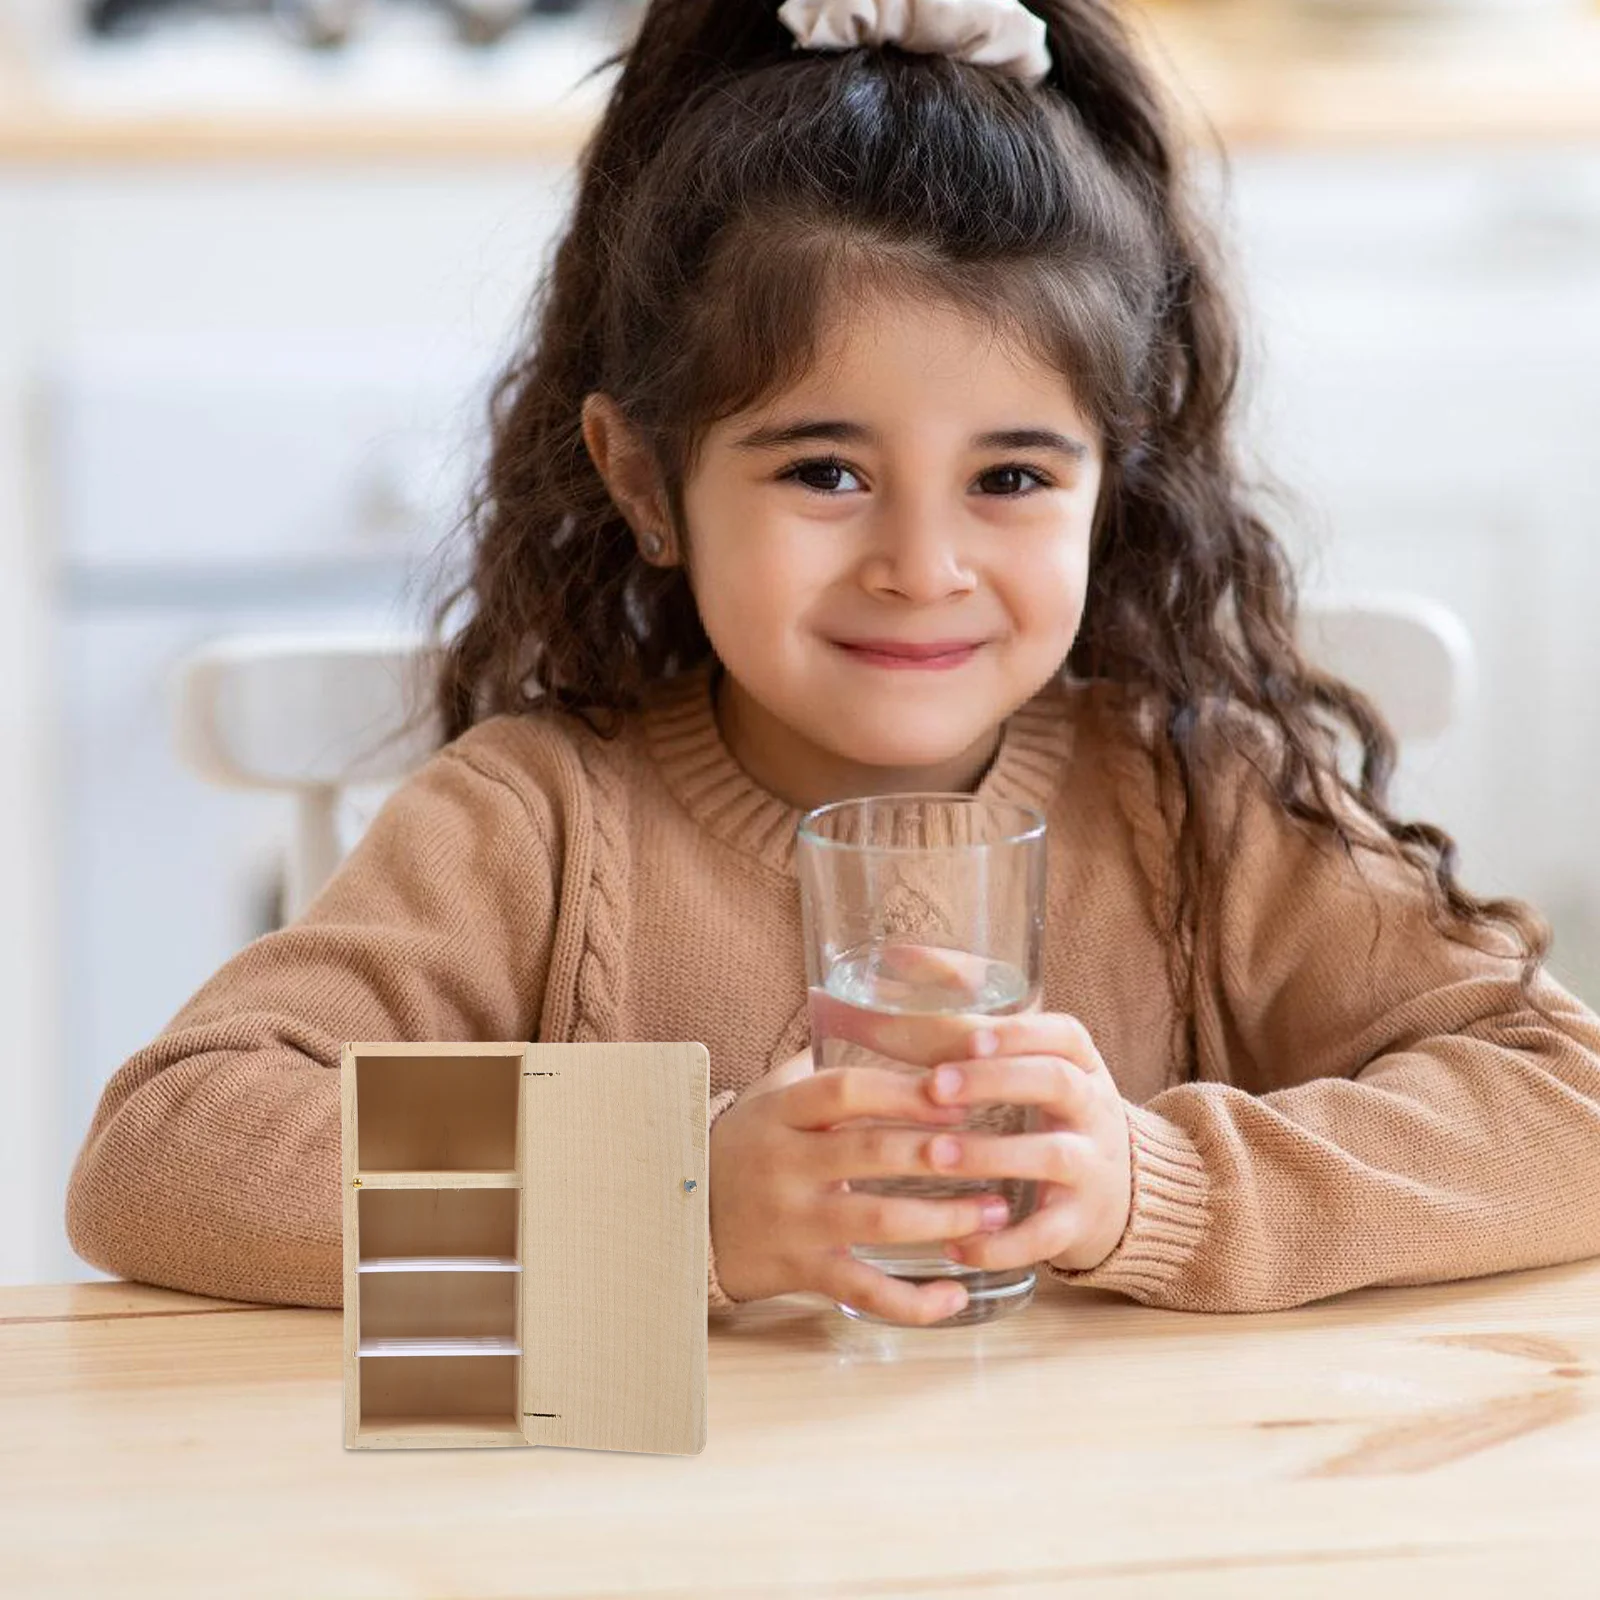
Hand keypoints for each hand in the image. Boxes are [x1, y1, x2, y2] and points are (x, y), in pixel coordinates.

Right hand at [708, 1045, 1019, 1324]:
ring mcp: (793, 1222)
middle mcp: (784, 1164)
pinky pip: (864, 1292)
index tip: (956, 1093)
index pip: (844, 1091)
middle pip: (868, 1153)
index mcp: (781, 1112)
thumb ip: (826, 1061)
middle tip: (995, 1151)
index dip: (902, 1091)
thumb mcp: (773, 1096)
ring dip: (942, 1219)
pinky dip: (914, 1301)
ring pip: (875, 1222)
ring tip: (994, 1213)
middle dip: (936, 1153)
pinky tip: (958, 1295)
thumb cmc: (748, 1147)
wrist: (682, 1218)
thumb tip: (896, 1011)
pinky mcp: (801, 1273)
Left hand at [809, 959, 1133, 1276]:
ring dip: (993, 1155)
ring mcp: (1091, 1166)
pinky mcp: (1080, 1223)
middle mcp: (1091, 1107)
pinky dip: (1003, 1242)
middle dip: (998, 1081)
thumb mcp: (1019, 1059)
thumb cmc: (1039, 1109)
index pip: (1061, 1033)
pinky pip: (1049, 1234)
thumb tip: (885, 954)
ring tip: (934, 1155)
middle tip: (935, 1085)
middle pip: (1058, 1082)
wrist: (1114, 1191)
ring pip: (1054, 1156)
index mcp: (1074, 1061)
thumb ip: (958, 1012)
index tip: (970, 1034)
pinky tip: (955, 1244)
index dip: (1019, 1032)